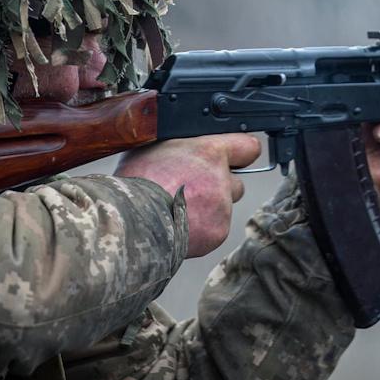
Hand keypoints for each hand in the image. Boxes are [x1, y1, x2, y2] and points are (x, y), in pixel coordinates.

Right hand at [115, 134, 260, 257]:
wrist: (130, 221)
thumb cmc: (136, 182)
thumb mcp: (156, 148)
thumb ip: (183, 147)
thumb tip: (187, 148)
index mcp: (209, 152)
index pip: (248, 147)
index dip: (241, 153)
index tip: (238, 157)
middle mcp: (221, 179)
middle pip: (236, 182)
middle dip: (220, 187)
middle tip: (193, 191)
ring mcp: (222, 207)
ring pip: (224, 207)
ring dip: (209, 209)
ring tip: (178, 210)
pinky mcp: (218, 232)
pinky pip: (215, 229)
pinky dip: (201, 229)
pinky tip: (179, 225)